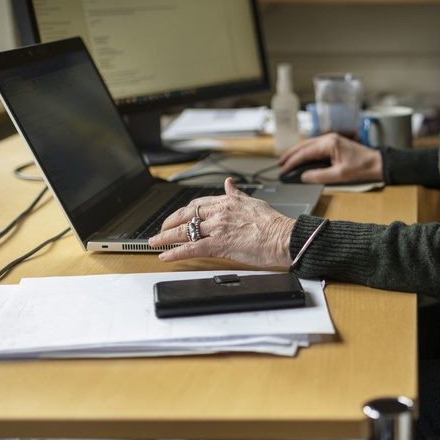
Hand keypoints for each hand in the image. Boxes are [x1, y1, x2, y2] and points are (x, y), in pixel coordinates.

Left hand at [148, 177, 294, 266]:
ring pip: (183, 231)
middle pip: (184, 215)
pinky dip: (174, 252)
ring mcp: (217, 228)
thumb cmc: (275, 224)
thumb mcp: (254, 202)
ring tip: (154, 242)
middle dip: (168, 223)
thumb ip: (237, 193)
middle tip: (160, 230)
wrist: (284, 237)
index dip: (183, 211)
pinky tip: (165, 256)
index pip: (197, 204)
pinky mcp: (218, 244)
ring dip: (165, 237)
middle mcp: (219, 212)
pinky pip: (190, 248)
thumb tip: (229, 183)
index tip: (177, 216)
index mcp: (227, 201)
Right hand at [278, 132, 382, 183]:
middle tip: (279, 164)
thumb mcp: (339, 175)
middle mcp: (328, 138)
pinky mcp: (333, 143)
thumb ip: (320, 176)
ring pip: (307, 144)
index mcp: (329, 144)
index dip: (292, 162)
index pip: (305, 152)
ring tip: (286, 161)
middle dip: (290, 155)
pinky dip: (305, 152)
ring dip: (296, 152)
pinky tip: (301, 158)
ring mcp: (331, 139)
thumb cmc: (362, 168)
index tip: (284, 169)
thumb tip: (304, 177)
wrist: (376, 163)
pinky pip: (314, 146)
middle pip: (303, 145)